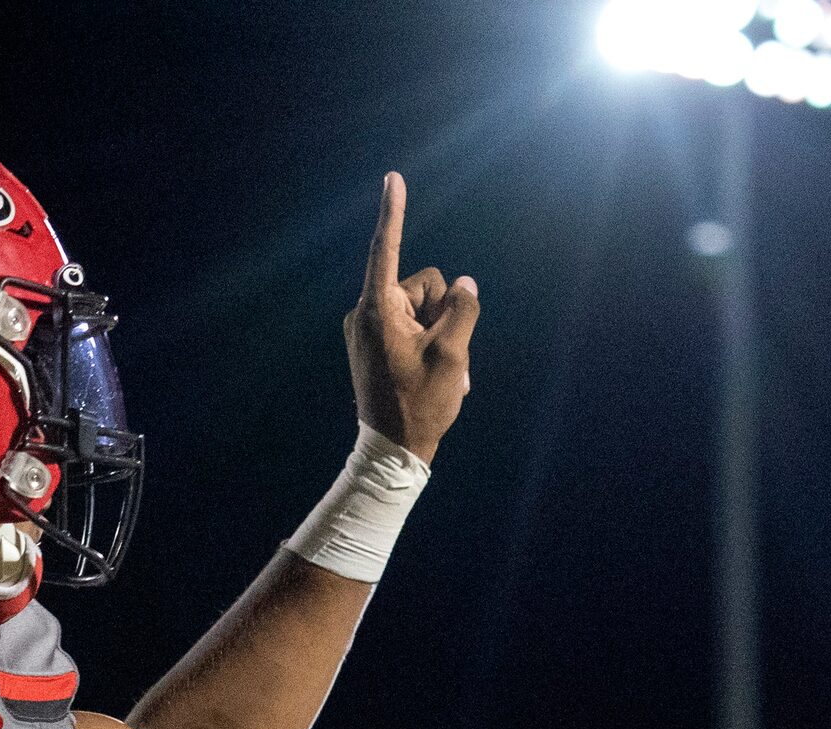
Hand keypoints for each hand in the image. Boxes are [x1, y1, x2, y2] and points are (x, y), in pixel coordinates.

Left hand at [346, 173, 479, 463]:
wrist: (392, 450)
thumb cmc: (420, 404)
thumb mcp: (453, 354)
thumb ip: (463, 309)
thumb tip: (463, 283)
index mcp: (378, 310)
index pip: (389, 250)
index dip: (394, 212)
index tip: (393, 178)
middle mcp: (366, 312)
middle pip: (422, 283)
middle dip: (442, 310)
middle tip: (447, 354)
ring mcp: (368, 328)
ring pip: (421, 305)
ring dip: (440, 330)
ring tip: (445, 370)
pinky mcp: (373, 341)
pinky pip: (410, 324)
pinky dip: (429, 341)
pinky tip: (436, 373)